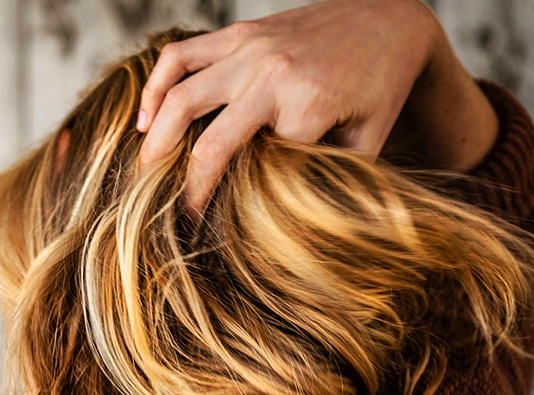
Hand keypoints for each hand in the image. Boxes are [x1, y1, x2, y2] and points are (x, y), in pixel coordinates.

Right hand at [137, 0, 471, 214]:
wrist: (391, 18)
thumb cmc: (381, 87)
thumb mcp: (368, 142)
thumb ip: (328, 178)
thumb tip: (288, 226)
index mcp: (310, 103)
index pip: (256, 170)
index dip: (233, 204)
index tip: (216, 234)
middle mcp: (273, 72)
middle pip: (207, 141)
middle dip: (181, 187)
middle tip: (164, 218)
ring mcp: (249, 48)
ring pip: (180, 95)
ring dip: (154, 140)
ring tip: (143, 173)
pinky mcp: (238, 33)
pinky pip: (180, 56)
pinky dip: (154, 87)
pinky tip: (144, 119)